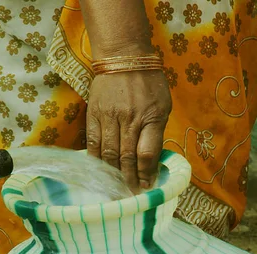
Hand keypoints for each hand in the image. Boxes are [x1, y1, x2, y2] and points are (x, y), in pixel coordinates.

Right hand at [86, 69, 171, 191]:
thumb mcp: (163, 105)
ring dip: (114, 173)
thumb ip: (157, 132)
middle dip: (130, 179)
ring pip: (109, 153)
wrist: (123, 57)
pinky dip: (97, 160)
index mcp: (151, 116)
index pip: (147, 153)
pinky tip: (101, 170)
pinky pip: (93, 143)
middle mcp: (129, 118)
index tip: (147, 186)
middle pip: (127, 157)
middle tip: (131, 193)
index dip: (146, 174)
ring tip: (117, 186)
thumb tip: (151, 161)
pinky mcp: (93, 114)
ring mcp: (109, 117)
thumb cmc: (149, 83)